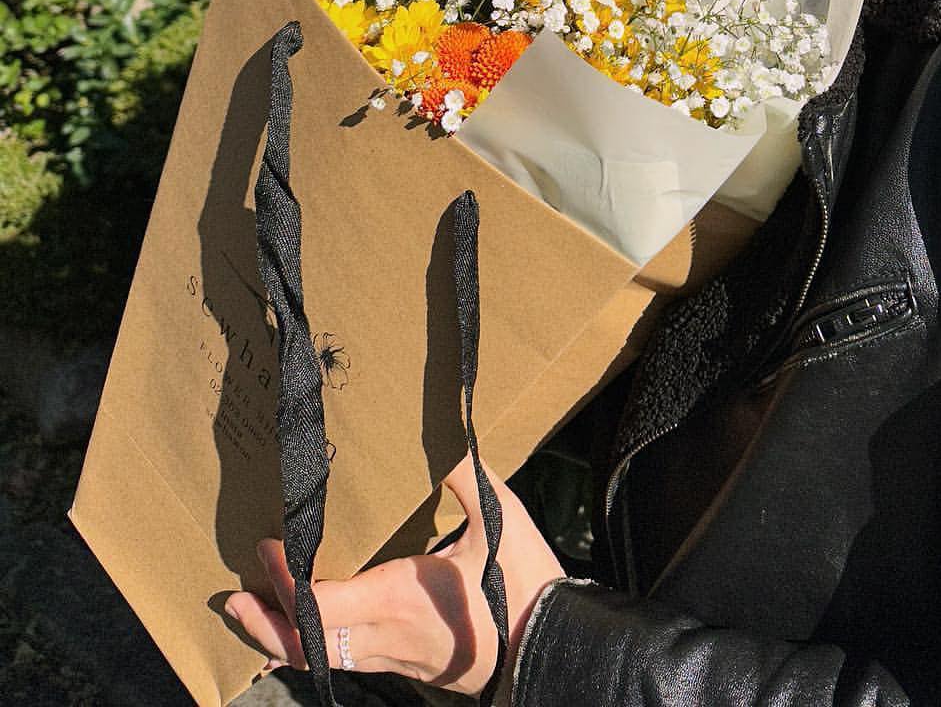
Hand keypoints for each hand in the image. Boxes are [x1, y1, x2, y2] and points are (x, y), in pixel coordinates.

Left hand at [223, 453, 565, 693]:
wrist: (551, 648)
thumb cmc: (523, 585)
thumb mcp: (498, 520)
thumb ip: (464, 476)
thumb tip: (444, 429)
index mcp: (400, 599)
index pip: (322, 601)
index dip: (288, 581)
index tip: (268, 547)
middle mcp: (386, 636)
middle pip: (307, 644)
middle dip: (265, 623)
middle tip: (234, 598)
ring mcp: (394, 658)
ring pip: (323, 658)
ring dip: (284, 638)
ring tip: (258, 613)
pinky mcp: (407, 666)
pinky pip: (346, 660)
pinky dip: (316, 645)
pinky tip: (314, 628)